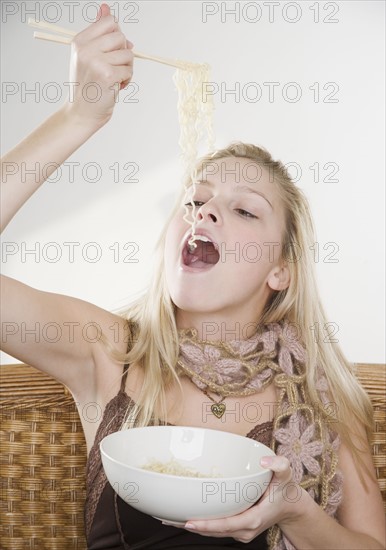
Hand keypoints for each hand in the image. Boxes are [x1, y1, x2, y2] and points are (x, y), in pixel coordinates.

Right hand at [65, 3, 133, 126]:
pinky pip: (129, 70)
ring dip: (126, 68)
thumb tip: (106, 7)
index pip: (110, 22)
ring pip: (128, 54)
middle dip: (123, 53)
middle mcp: (86, 49)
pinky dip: (126, 80)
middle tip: (112, 68)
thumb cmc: (88, 85)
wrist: (82, 113)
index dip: (117, 37)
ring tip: (113, 79)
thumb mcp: (88, 55)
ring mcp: (96, 62)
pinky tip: (115, 87)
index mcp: (80, 40)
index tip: (111, 51)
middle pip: (121, 37)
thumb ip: (98, 31)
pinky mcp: (108, 75)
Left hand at [182, 455, 302, 543]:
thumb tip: (264, 461)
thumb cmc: (285, 491)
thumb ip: (279, 465)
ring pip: (213, 532)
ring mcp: (240, 532)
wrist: (291, 507)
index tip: (189, 522)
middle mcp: (245, 530)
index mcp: (254, 519)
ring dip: (193, 526)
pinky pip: (216, 529)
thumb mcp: (286, 475)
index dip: (207, 524)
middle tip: (168, 518)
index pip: (226, 525)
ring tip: (170, 518)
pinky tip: (186, 517)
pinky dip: (201, 524)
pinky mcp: (237, 529)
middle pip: (214, 531)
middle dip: (191, 526)